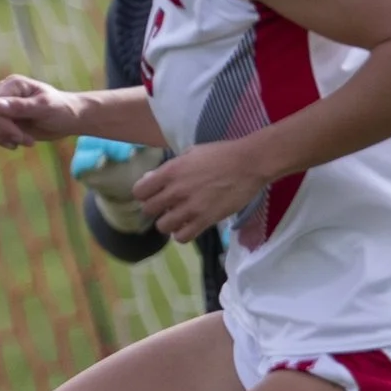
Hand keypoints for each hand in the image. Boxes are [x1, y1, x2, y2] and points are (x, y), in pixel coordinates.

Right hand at [0, 75, 85, 157]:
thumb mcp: (44, 108)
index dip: (4, 126)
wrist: (68, 119)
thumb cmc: (61, 110)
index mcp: (11, 84)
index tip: (23, 139)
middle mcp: (1, 93)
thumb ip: (20, 107)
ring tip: (19, 143)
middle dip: (4, 134)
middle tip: (27, 141)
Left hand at [133, 139, 266, 241]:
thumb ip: (170, 168)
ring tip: (179, 218)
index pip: (139, 191)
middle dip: (156, 209)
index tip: (153, 194)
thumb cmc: (222, 154)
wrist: (251, 163)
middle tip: (167, 206)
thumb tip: (150, 178)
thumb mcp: (191, 153)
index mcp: (171, 171)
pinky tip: (189, 226)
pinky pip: (182, 237)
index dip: (144, 194)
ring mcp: (191, 207)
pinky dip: (183, 234)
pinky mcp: (206, 220)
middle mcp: (176, 191)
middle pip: (148, 210)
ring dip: (169, 223)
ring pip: (162, 226)